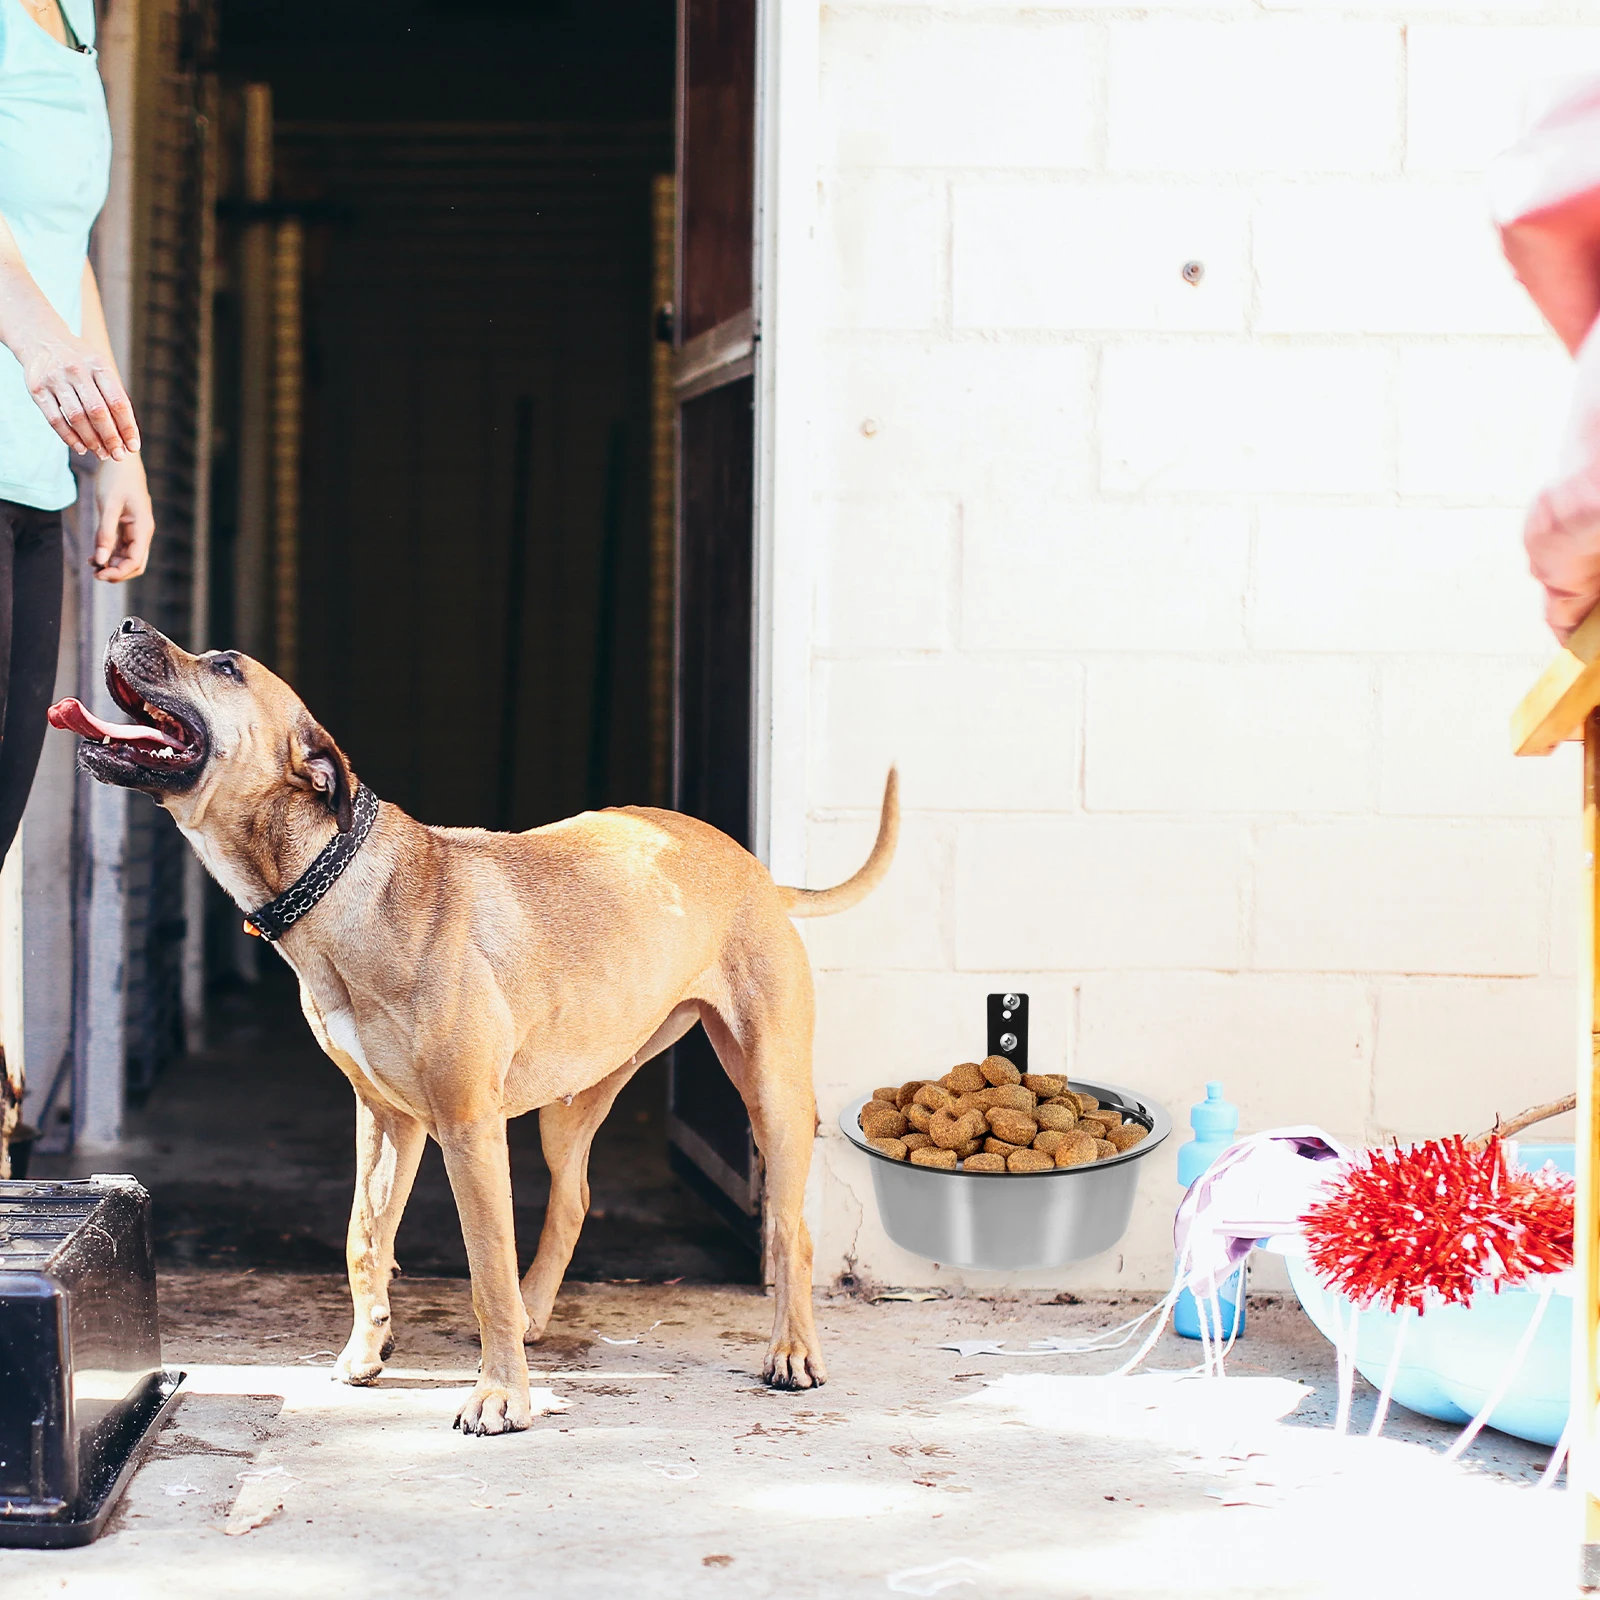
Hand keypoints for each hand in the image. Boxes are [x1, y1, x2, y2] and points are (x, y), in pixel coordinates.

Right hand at [18, 323, 139, 461]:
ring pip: (76, 417)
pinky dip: (69, 437)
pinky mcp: (37, 388)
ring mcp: (55, 378)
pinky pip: (55, 418)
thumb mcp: (100, 368)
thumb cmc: (80, 362)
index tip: (133, 447)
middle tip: (118, 456)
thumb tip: (127, 436)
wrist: (41, 339)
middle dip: (111, 438)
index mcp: (99, 365)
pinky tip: (81, 448)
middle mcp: (77, 370)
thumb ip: (113, 396)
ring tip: (102, 454)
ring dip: (92, 440)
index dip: (127, 427)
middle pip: (98, 412)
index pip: (118, 402)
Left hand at [92, 455, 154, 582]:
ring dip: (111, 564)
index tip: (98, 574)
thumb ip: (104, 534)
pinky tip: (93, 556)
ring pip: (128, 557)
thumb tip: (99, 560)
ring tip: (91, 564)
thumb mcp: (108, 506)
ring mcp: (135, 530)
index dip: (119, 572)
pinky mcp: (127, 526)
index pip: (135, 561)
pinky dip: (108, 554)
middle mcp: (142, 532)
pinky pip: (120, 547)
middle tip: (94, 574)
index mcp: (143, 528)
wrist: (120, 459)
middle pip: (135, 564)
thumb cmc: (116, 479)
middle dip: (117, 572)